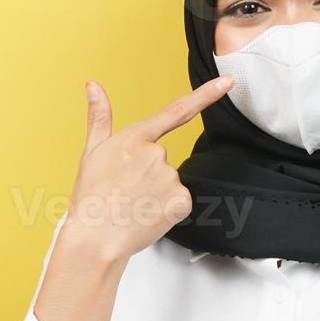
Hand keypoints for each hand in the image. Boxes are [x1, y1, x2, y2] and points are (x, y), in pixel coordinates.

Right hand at [61, 76, 232, 263]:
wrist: (96, 238)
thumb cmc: (91, 196)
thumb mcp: (91, 152)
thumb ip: (99, 116)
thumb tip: (93, 85)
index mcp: (136, 138)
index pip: (177, 110)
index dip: (206, 94)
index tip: (228, 82)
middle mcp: (157, 153)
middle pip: (162, 159)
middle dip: (147, 173)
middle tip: (125, 191)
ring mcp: (171, 177)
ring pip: (170, 181)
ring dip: (155, 192)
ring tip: (132, 204)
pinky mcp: (181, 201)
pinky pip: (179, 200)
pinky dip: (166, 208)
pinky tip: (146, 214)